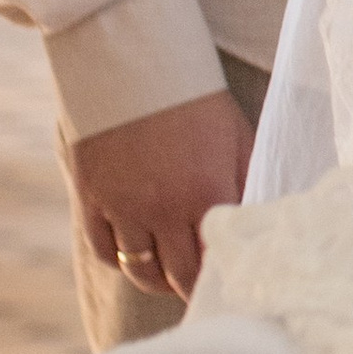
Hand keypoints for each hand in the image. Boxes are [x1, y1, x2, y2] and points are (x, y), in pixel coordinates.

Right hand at [65, 88, 253, 300]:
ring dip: (158, 281)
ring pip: (140, 271)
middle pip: (178, 277)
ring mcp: (122, 206)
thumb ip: (250, 184)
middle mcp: (163, 208)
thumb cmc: (198, 99)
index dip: (225, 277)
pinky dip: (120, 259)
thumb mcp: (238, 139)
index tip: (232, 282)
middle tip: (204, 290)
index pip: (217, 262)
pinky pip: (103, 250)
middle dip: (193, 287)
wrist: (135, 63)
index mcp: (207, 194)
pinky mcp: (91, 197)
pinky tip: (136, 254)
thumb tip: (261, 223)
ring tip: (171, 278)